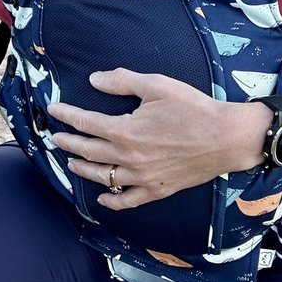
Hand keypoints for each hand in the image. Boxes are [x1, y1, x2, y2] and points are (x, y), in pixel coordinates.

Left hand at [47, 68, 266, 210]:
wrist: (228, 137)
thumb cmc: (193, 108)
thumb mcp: (156, 85)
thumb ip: (121, 81)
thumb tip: (93, 80)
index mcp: (124, 130)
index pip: (85, 123)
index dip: (67, 115)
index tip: (54, 110)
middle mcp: (128, 157)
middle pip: (88, 151)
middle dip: (68, 143)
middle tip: (56, 138)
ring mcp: (142, 177)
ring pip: (104, 177)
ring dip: (83, 169)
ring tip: (71, 162)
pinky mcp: (158, 190)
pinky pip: (129, 200)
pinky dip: (112, 201)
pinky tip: (102, 199)